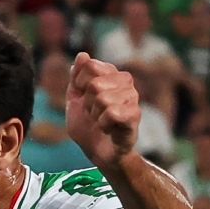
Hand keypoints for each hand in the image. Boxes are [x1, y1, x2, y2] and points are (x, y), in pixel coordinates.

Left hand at [66, 52, 141, 168]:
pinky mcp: (135, 115)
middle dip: (87, 104)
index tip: (84, 99)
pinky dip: (104, 125)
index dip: (79, 85)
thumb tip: (82, 55)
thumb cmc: (88, 126)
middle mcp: (125, 81)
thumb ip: (76, 78)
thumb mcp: (74, 101)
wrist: (98, 153)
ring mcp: (133, 97)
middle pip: (94, 83)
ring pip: (102, 99)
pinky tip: (109, 129)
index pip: (89, 66)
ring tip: (102, 122)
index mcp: (111, 73)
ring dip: (95, 116)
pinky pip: (112, 113)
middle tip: (94, 114)